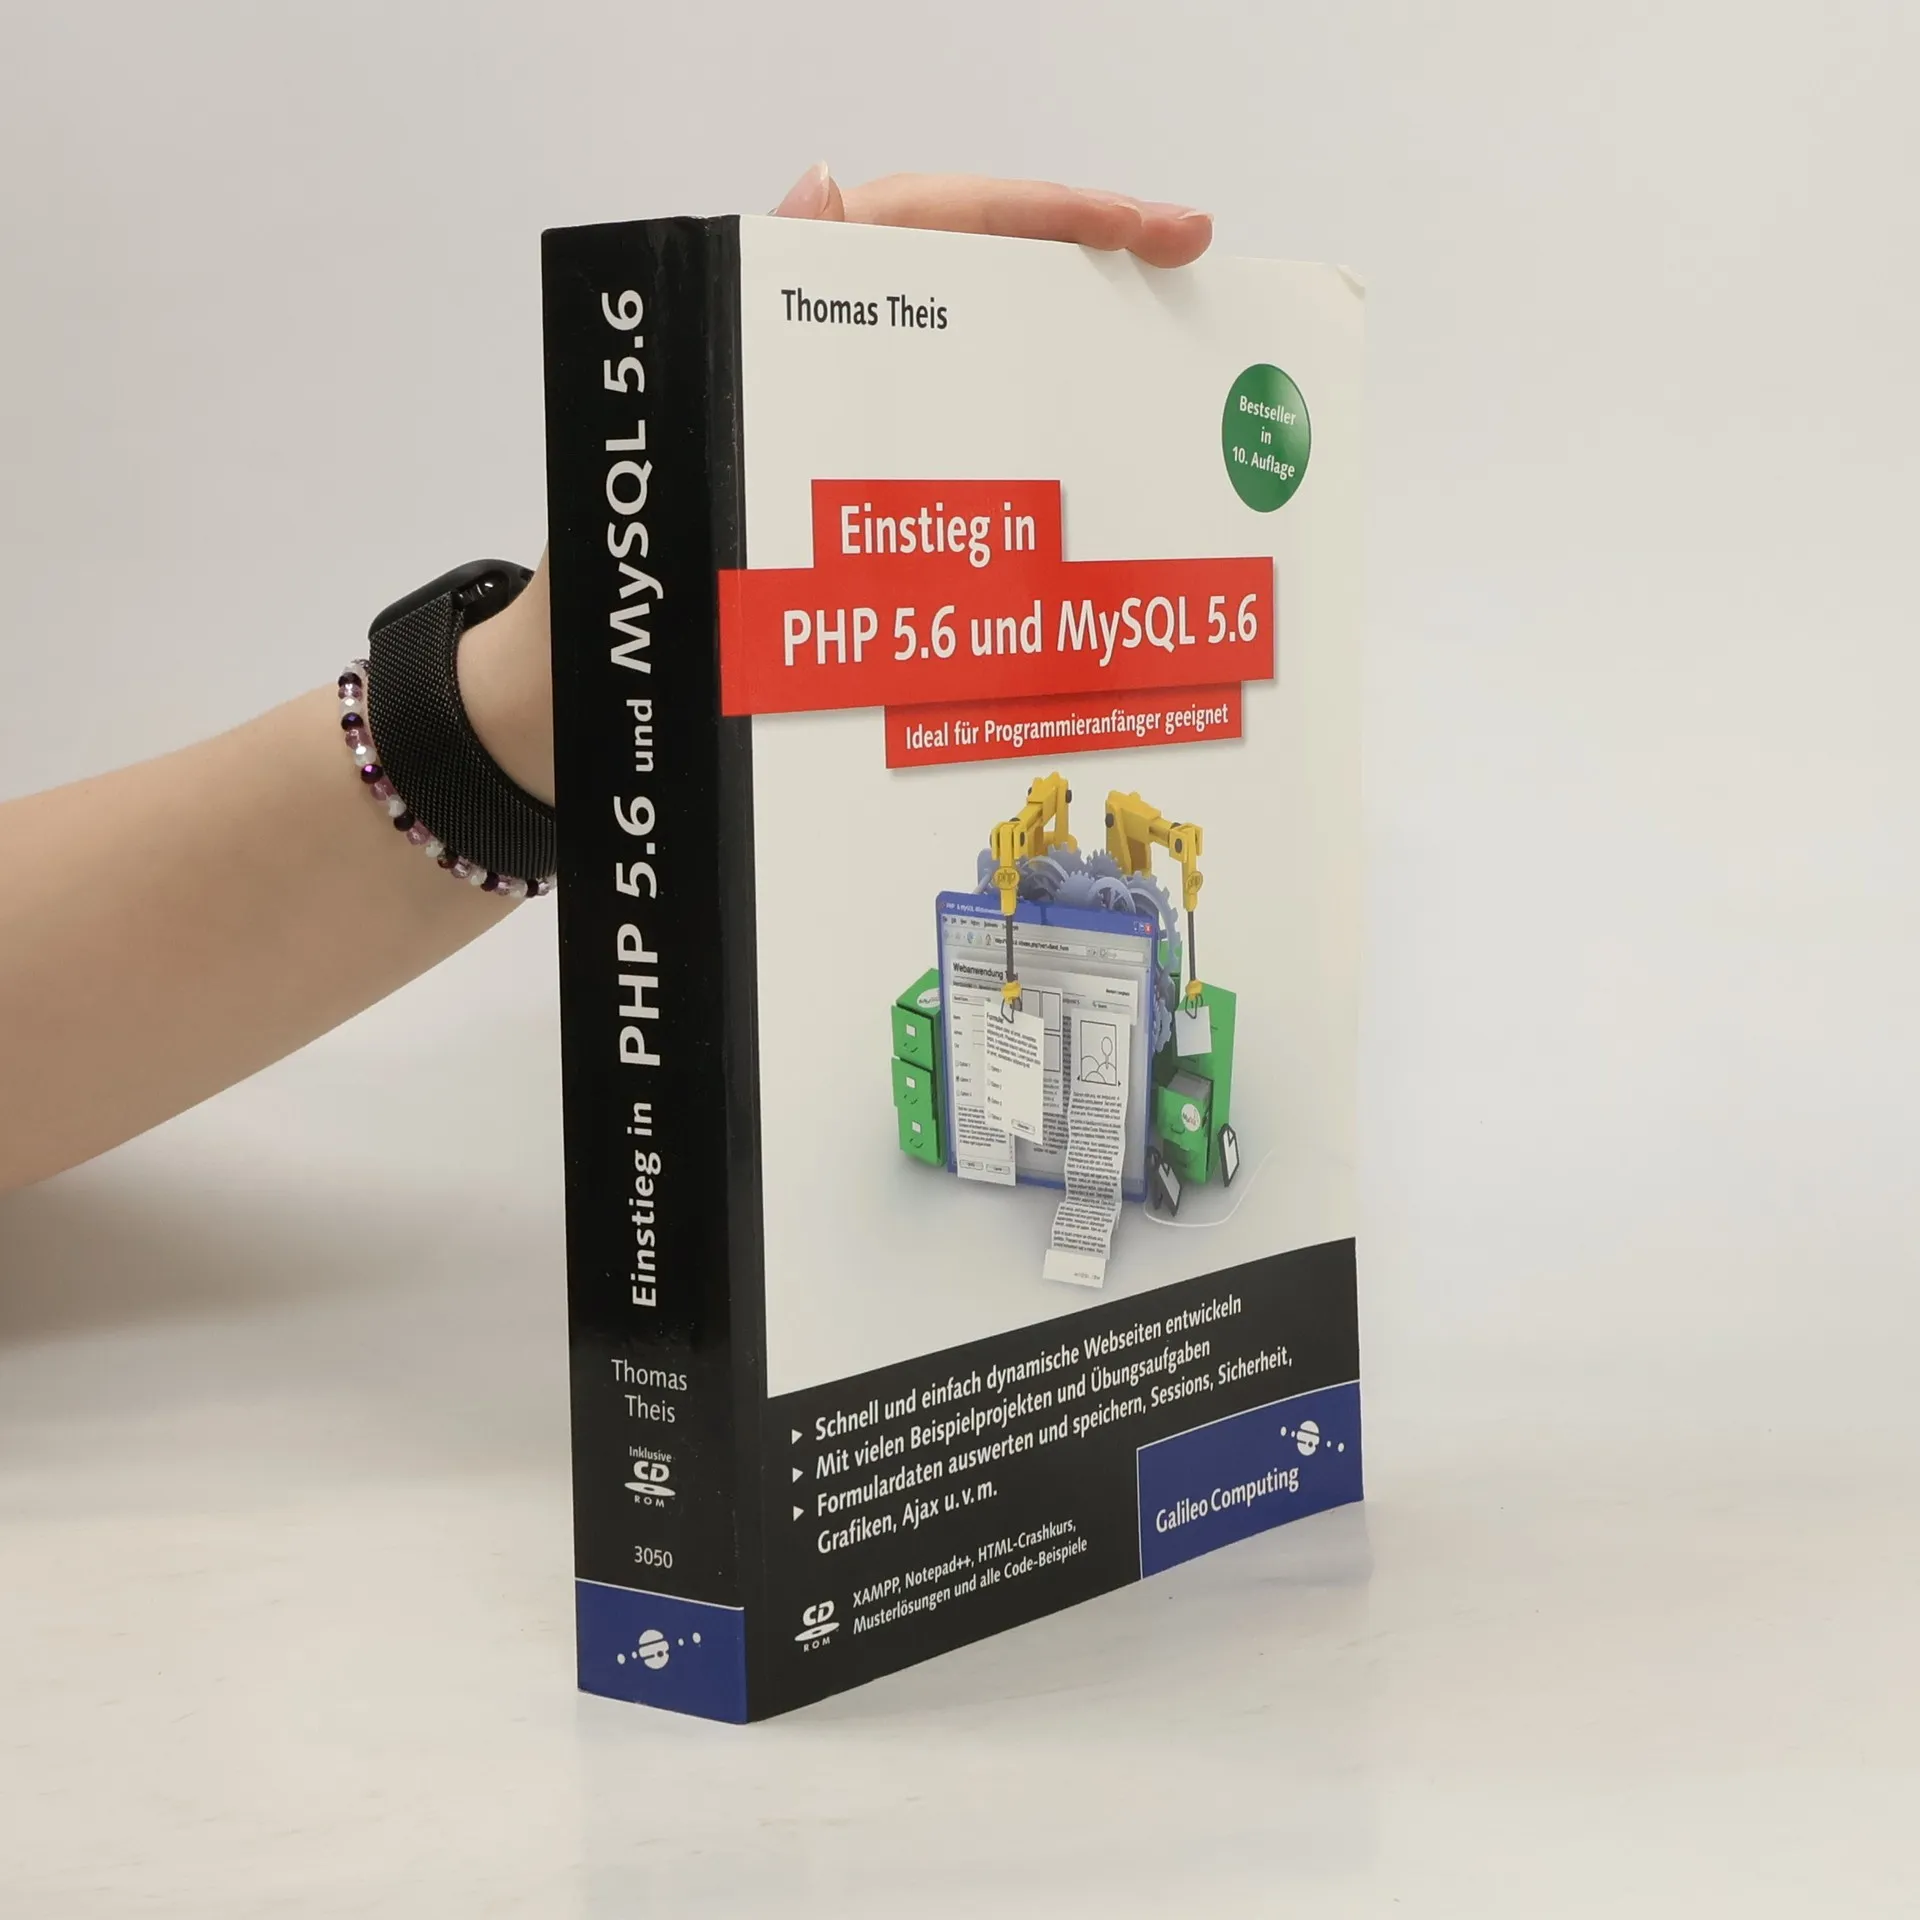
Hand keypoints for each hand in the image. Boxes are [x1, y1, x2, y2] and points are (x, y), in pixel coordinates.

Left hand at [458, 168, 1213, 804]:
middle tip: (1200, 316)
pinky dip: (1028, 521)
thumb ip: (737, 322)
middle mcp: (816, 391)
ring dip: (1073, 410)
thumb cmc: (591, 615)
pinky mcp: (847, 555)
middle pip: (975, 308)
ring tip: (1175, 435)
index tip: (1164, 237)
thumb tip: (826, 183)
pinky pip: (953, 515)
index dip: (1053, 217)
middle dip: (1093, 300)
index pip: (930, 229)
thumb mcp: (661, 466)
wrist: (558, 742)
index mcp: (767, 338)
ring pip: (976, 410)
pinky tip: (1092, 554)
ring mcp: (836, 472)